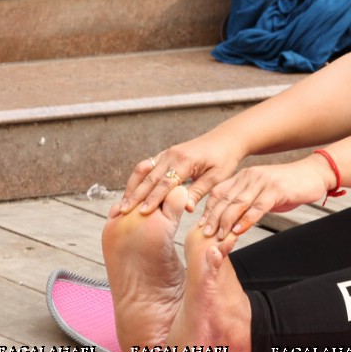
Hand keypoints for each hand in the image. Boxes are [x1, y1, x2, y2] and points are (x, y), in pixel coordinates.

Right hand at [114, 132, 244, 217]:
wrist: (227, 139)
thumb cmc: (225, 159)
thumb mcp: (217, 177)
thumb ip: (199, 192)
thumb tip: (184, 208)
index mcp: (186, 161)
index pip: (165, 183)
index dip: (153, 199)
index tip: (142, 212)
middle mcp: (172, 154)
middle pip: (149, 177)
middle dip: (136, 195)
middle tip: (123, 211)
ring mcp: (167, 153)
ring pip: (144, 170)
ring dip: (132, 187)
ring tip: (123, 204)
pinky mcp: (166, 154)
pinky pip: (147, 166)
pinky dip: (138, 179)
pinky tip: (132, 191)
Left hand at [200, 155, 330, 239]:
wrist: (314, 174)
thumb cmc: (289, 186)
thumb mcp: (263, 192)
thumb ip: (247, 202)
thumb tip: (232, 221)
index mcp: (243, 176)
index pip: (218, 193)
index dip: (208, 211)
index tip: (201, 227)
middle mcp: (250, 176)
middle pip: (225, 199)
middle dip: (213, 219)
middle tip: (205, 236)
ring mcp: (262, 182)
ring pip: (238, 204)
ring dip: (226, 222)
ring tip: (219, 237)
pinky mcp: (276, 189)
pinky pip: (257, 207)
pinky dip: (247, 220)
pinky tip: (239, 231)